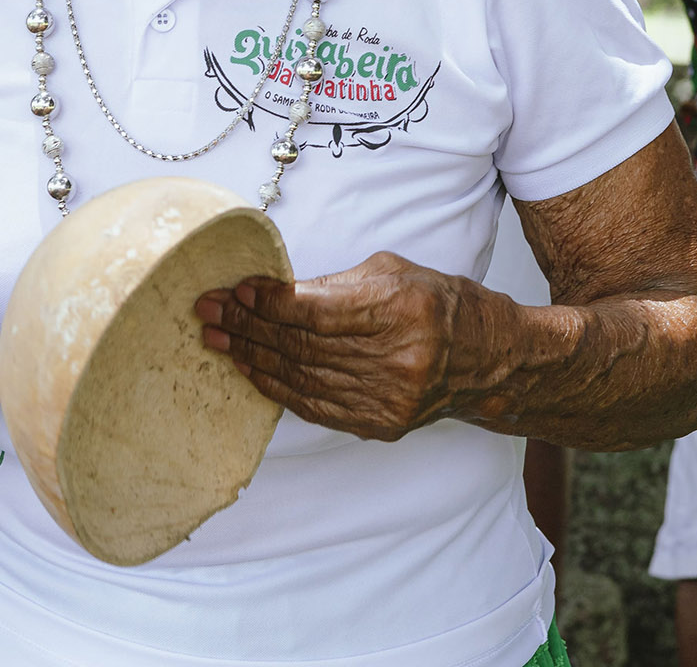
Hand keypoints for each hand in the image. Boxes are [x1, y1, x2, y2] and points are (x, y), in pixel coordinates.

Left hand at [195, 251, 501, 442]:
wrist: (486, 360)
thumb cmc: (439, 304)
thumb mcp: (393, 273)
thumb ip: (335, 285)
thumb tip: (274, 293)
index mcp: (401, 310)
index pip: (315, 310)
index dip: (269, 302)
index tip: (237, 291)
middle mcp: (396, 358)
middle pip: (302, 344)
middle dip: (248, 327)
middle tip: (209, 311)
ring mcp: (387, 398)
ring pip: (301, 377)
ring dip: (252, 358)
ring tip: (218, 339)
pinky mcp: (380, 424)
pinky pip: (314, 406)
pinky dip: (277, 388)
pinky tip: (250, 370)